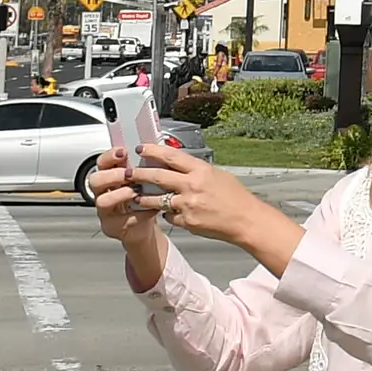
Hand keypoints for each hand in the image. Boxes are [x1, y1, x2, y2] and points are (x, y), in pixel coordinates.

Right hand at [87, 144, 168, 289]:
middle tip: (127, 174)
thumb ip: (144, 166)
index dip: (110, 156)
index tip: (122, 152)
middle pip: (95, 180)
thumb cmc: (144, 198)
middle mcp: (104, 192)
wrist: (144, 225)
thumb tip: (155, 148)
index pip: (102, 162)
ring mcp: (105, 210)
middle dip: (111, 175)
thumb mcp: (145, 179)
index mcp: (110, 176)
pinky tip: (149, 210)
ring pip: (102, 201)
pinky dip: (138, 214)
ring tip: (136, 193)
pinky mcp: (112, 226)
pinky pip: (121, 220)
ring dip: (120, 194)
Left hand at [131, 139, 305, 274]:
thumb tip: (179, 165)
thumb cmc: (235, 197)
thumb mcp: (218, 175)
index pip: (171, 156)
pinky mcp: (185, 222)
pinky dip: (167, 214)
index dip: (153, 151)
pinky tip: (169, 213)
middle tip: (127, 172)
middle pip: (157, 177)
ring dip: (143, 197)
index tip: (141, 148)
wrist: (245, 220)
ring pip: (155, 200)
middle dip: (138, 174)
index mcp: (201, 170)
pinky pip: (168, 216)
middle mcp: (192, 186)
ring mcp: (187, 205)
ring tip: (135, 195)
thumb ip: (196, 170)